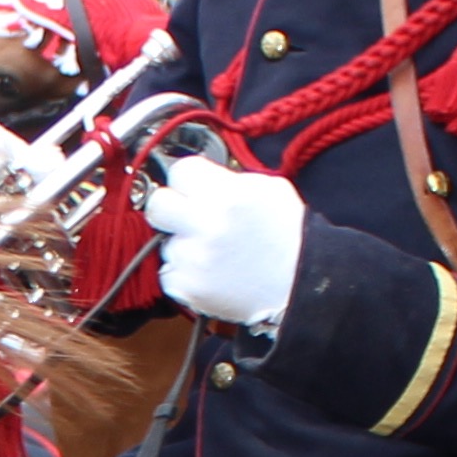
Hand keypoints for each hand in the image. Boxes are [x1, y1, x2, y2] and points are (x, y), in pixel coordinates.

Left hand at [141, 152, 305, 325]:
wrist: (299, 285)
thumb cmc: (288, 237)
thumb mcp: (269, 189)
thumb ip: (229, 180)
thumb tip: (202, 177)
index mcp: (226, 194)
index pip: (180, 170)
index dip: (189, 179)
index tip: (194, 187)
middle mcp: (205, 224)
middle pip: (157, 204)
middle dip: (171, 207)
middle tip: (187, 215)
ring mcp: (193, 258)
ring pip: (166, 242)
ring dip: (184, 245)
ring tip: (215, 251)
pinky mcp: (186, 286)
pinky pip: (169, 272)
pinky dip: (185, 272)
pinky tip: (211, 271)